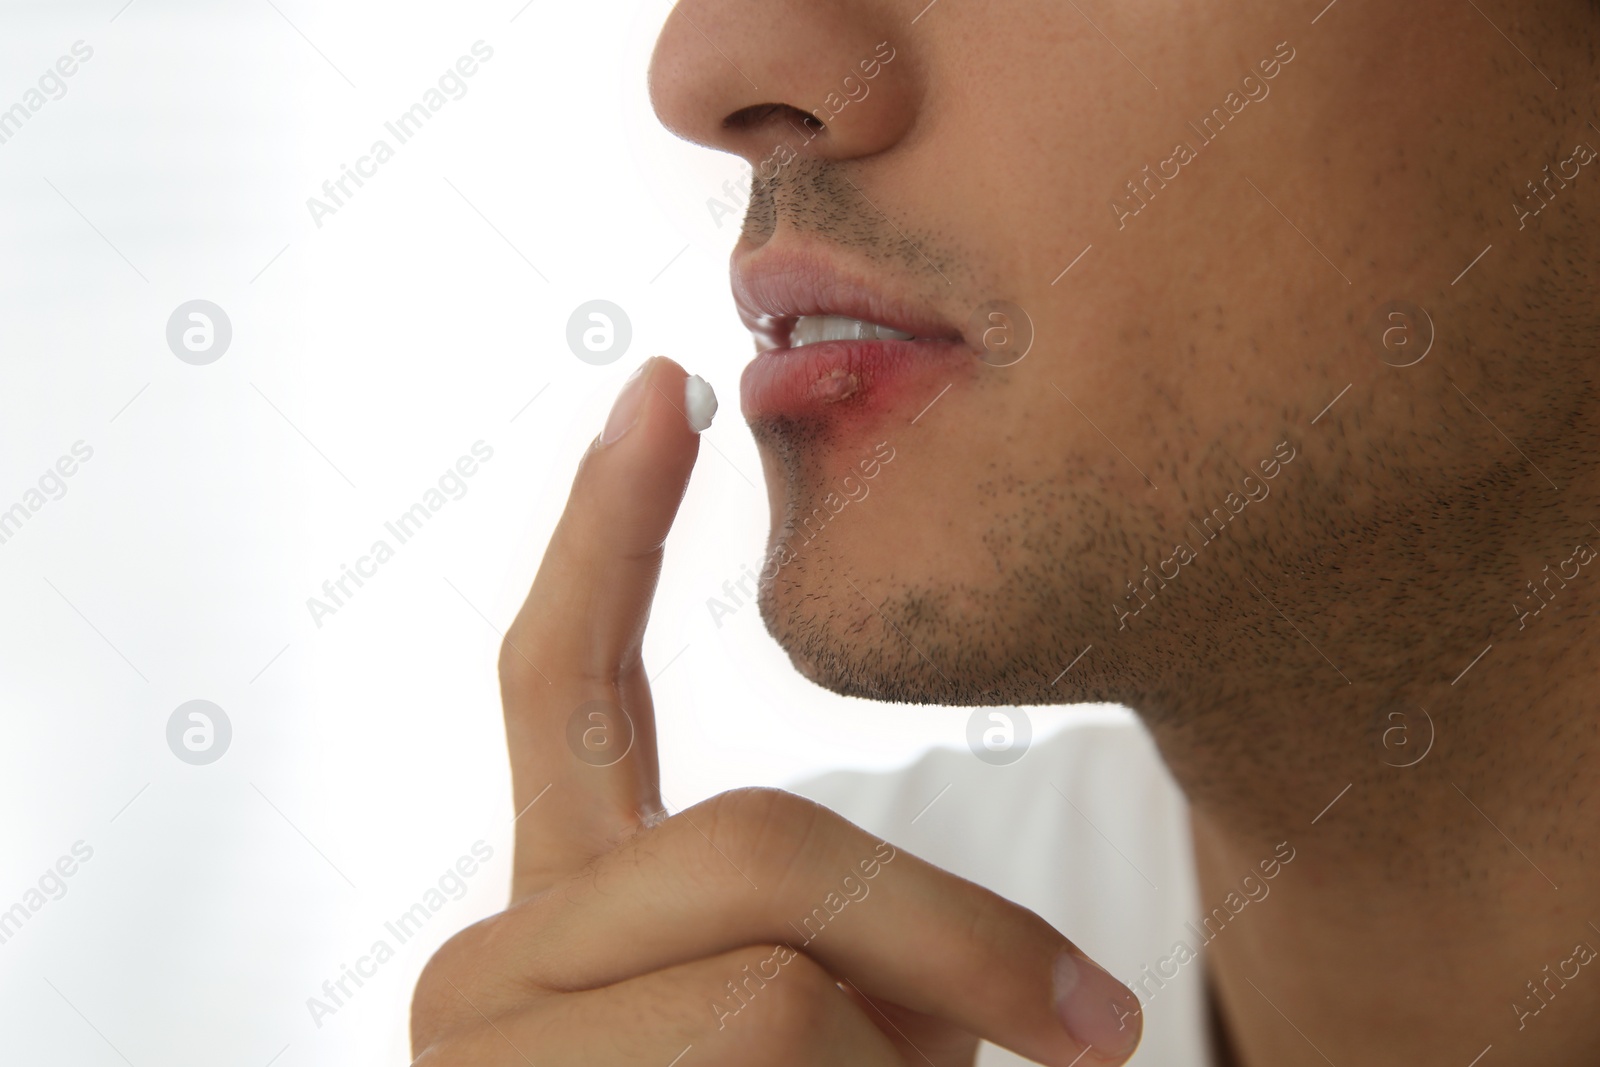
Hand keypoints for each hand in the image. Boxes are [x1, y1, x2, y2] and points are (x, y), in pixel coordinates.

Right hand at [410, 356, 1143, 1065]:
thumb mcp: (850, 1024)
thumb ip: (846, 922)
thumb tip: (965, 928)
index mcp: (565, 905)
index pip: (566, 684)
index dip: (611, 528)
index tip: (660, 383)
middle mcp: (492, 956)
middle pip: (753, 845)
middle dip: (949, 941)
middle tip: (1095, 1031)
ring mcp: (490, 1038)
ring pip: (781, 980)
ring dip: (901, 1063)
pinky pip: (779, 1033)